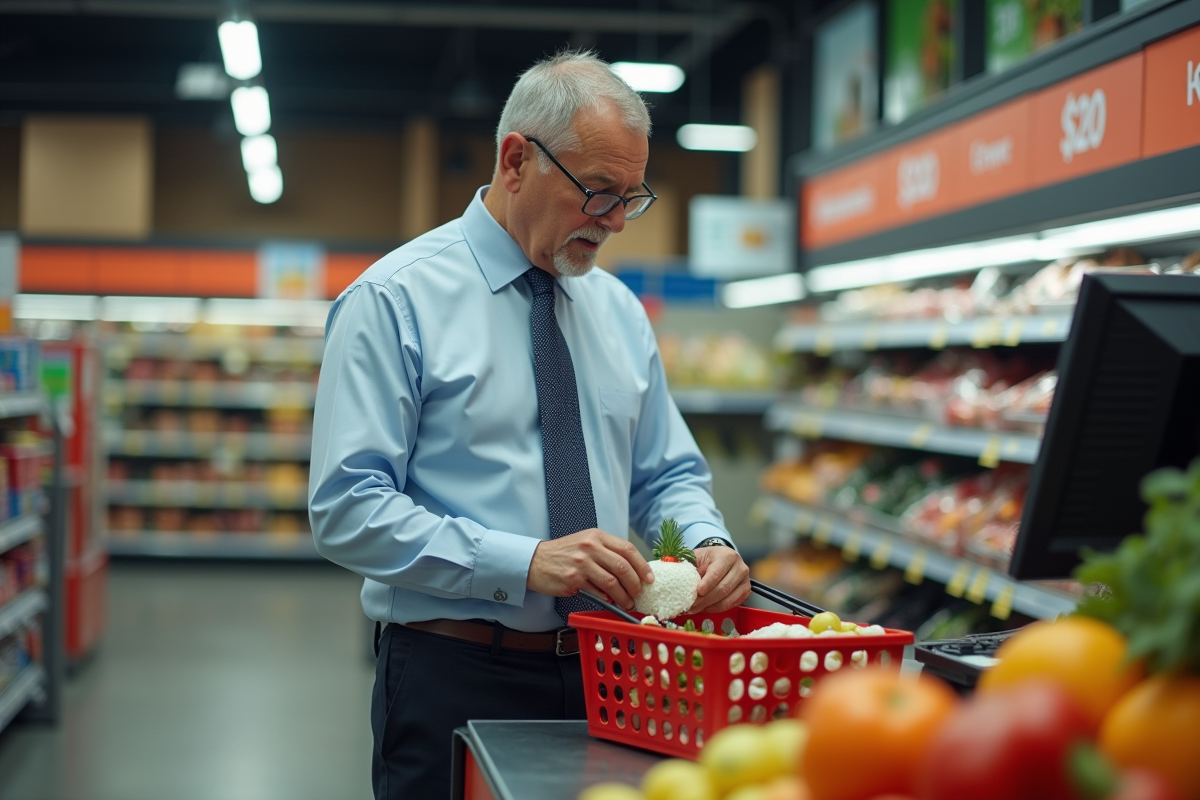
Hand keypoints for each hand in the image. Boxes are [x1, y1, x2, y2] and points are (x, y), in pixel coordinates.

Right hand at [527, 529, 654, 610]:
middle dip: (635, 584)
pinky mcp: (573, 579)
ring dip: (623, 596)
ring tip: (626, 603)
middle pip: (623, 567)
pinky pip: (597, 592)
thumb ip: (607, 552)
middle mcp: (590, 547)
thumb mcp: (586, 543)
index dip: (642, 565)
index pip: (627, 549)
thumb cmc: (564, 554)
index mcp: (597, 536)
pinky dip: (607, 599)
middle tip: (638, 594)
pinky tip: (609, 602)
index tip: (649, 578)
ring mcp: (581, 563)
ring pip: (612, 582)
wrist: (535, 561)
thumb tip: (632, 571)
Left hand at [688, 546, 750, 613]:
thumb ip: (687, 562)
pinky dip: (715, 609)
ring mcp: (745, 581)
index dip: (707, 583)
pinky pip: (730, 605)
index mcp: (727, 556)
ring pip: (727, 599)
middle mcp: (740, 568)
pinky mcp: (745, 592)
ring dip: (708, 607)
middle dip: (704, 600)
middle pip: (722, 589)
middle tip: (689, 605)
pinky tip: (704, 608)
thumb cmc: (708, 559)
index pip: (717, 572)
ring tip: (694, 609)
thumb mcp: (697, 556)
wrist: (722, 560)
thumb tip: (671, 566)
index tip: (697, 591)